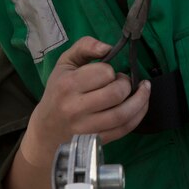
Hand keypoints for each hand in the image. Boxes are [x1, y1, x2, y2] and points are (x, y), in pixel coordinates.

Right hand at [21, 36, 150, 166]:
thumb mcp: (65, 63)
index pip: (104, 73)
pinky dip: (138, 116)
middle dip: (126, 84)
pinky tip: (141, 105)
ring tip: (142, 91)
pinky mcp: (97, 141)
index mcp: (67, 85)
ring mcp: (87, 128)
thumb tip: (107, 47)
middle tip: (123, 82)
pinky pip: (124, 129)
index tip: (109, 73)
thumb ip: (85, 46)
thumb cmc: (57, 91)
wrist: (47, 129)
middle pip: (116, 94)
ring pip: (123, 114)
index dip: (111, 71)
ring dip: (139, 100)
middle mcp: (76, 108)